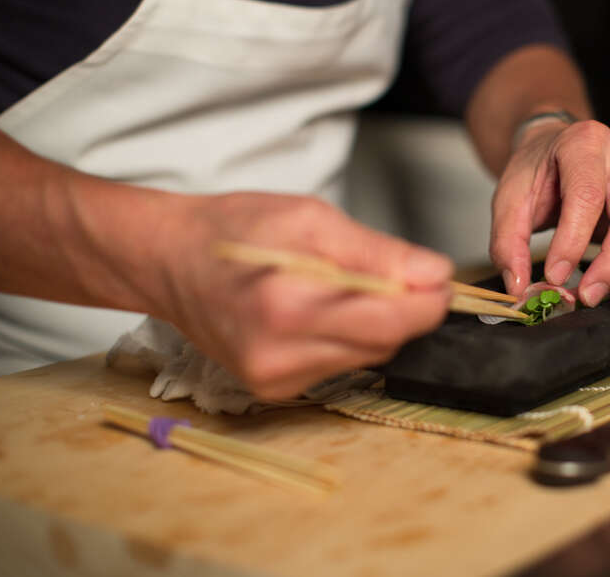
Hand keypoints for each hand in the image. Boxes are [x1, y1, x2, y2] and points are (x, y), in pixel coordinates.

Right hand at [153, 193, 452, 399]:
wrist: (170, 261)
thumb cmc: (234, 230)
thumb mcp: (310, 219)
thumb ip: (377, 252)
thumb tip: (433, 274)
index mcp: (287, 305)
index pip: (390, 322)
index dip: (428, 302)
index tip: (439, 279)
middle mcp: (279, 353)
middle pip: (385, 343)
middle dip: (405, 310)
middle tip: (400, 274)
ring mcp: (273, 379)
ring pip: (367, 357)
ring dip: (375, 323)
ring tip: (343, 287)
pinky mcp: (273, 390)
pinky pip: (340, 366)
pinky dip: (347, 338)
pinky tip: (321, 312)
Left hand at [490, 120, 609, 305]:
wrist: (556, 149)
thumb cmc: (537, 174)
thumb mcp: (508, 202)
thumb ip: (508, 245)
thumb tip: (522, 288)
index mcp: (583, 142)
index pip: (587, 197)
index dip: (573, 244)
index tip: (555, 276)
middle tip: (588, 294)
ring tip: (609, 271)